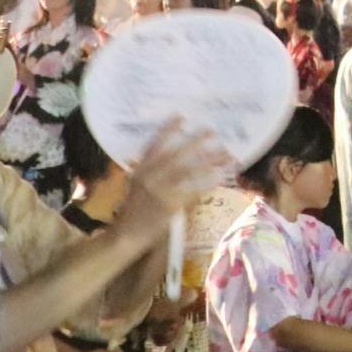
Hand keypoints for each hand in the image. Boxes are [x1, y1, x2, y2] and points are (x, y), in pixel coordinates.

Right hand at [114, 121, 230, 234]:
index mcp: (139, 171)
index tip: (180, 116)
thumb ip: (143, 170)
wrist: (125, 236)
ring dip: (210, 161)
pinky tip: (221, 177)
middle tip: (212, 131)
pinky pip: (193, 191)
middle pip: (175, 156)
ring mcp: (159, 192)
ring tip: (227, 153)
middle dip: (195, 142)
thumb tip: (149, 156)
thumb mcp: (134, 186)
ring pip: (188, 172)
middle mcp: (148, 178)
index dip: (167, 130)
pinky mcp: (169, 206)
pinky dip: (208, 183)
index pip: (153, 146)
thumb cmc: (132, 211)